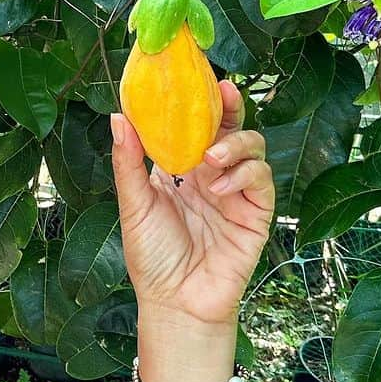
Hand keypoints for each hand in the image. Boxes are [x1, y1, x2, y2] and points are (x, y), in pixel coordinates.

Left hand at [110, 79, 274, 329]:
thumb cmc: (151, 258)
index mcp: (182, 170)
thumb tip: (118, 116)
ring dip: (236, 145)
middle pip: (231, 128)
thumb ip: (128, 162)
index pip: (197, 126)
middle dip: (231, 107)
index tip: (198, 77)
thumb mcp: (133, 205)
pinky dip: (245, 175)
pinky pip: (262, 181)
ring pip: (253, 149)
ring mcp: (237, 193)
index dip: (202, 102)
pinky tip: (220, 186)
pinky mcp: (256, 214)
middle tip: (224, 93)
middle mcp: (212, 175)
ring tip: (211, 158)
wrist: (175, 303)